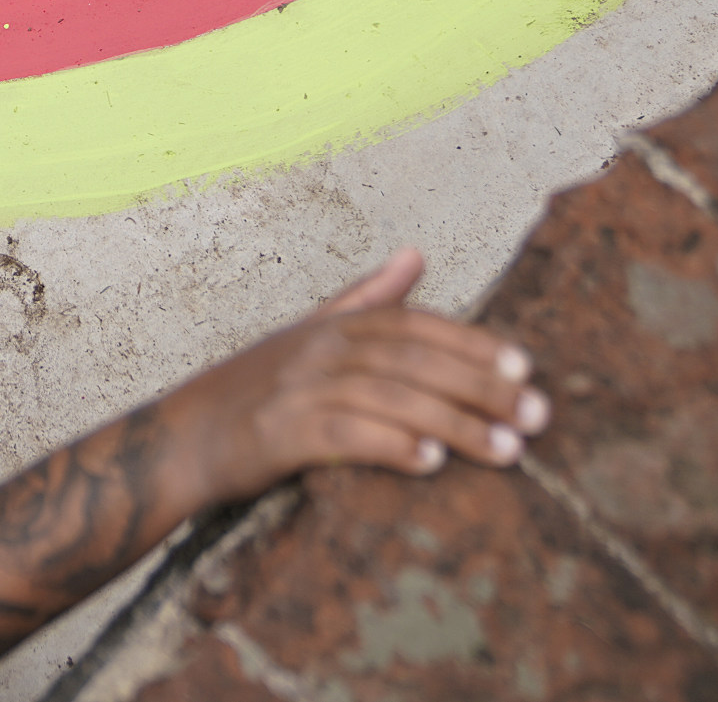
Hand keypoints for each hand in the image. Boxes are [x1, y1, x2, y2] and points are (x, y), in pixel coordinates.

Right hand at [179, 249, 546, 498]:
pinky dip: (390, 446)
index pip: (415, 325)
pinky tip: (430, 462)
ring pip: (391, 398)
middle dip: (481, 387)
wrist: (179, 438)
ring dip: (455, 423)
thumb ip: (364, 298)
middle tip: (537, 417)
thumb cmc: (252, 389)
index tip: (526, 367)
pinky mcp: (279, 434)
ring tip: (508, 451)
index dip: (472, 343)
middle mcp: (319, 349)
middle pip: (413, 360)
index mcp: (332, 325)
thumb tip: (416, 254)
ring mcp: (298, 389)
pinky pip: (344, 436)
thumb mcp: (307, 333)